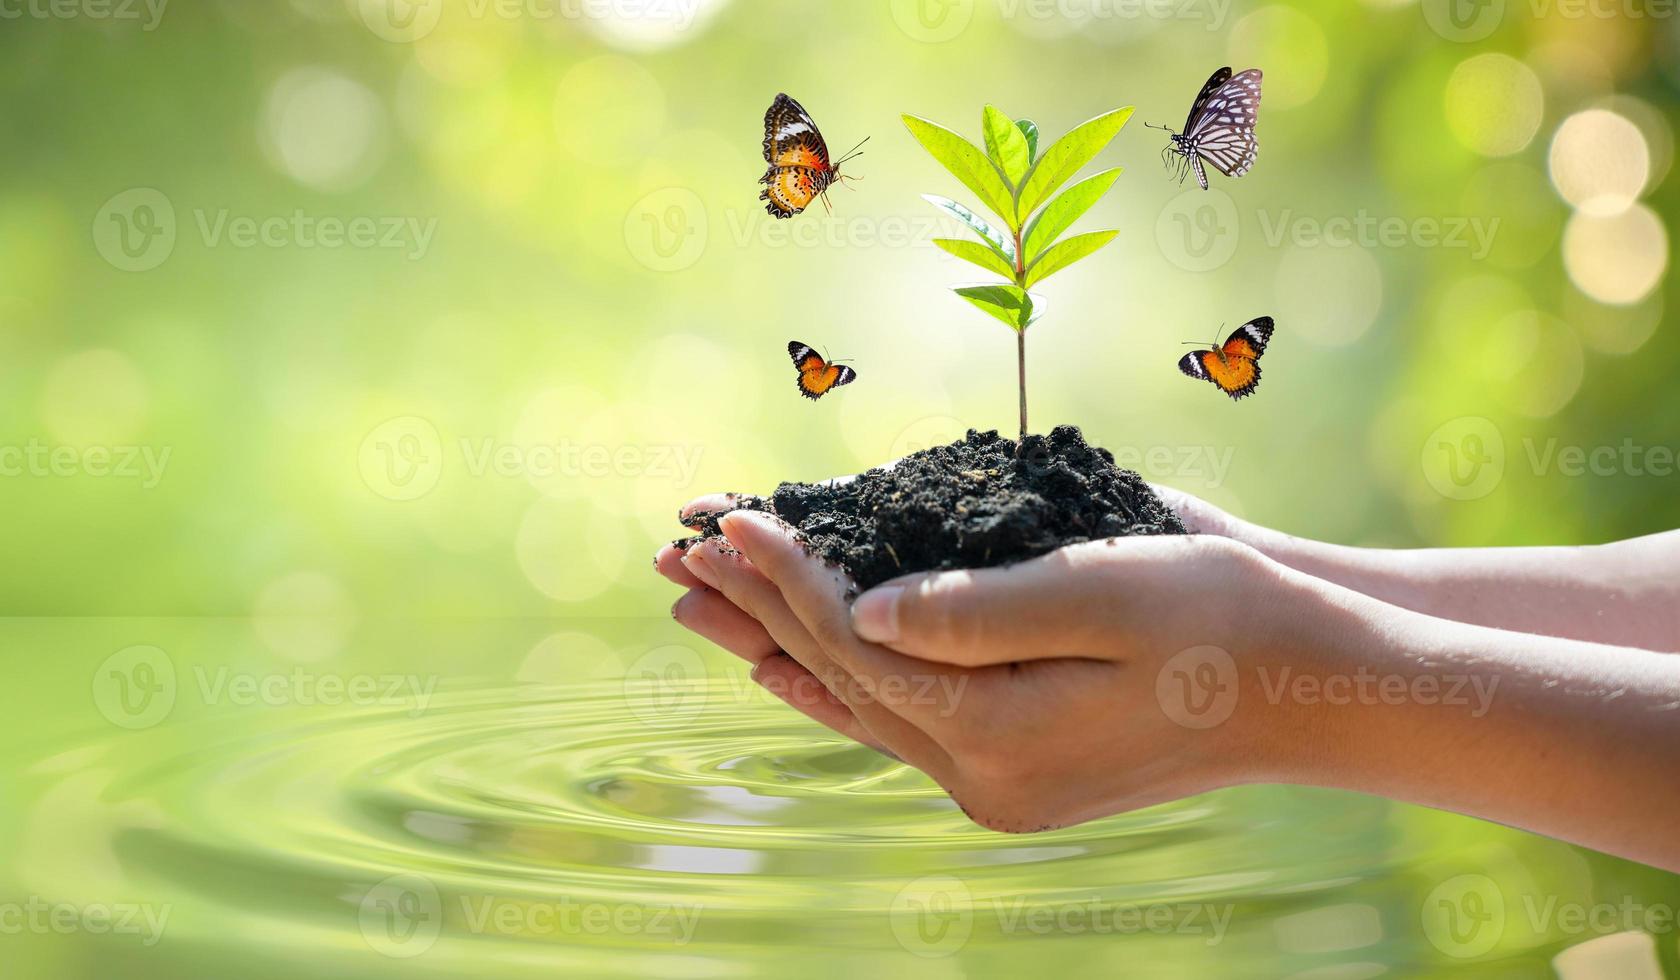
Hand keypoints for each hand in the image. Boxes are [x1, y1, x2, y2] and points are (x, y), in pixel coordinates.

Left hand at [652, 483, 1259, 758]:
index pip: (855, 641)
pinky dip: (838, 683)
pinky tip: (791, 667)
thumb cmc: (1223, 617)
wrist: (1311, 687)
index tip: (728, 514)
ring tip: (701, 605)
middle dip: (757, 606)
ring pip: (858, 701)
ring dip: (778, 645)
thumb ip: (972, 609)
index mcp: (999, 735)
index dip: (787, 572)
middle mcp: (983, 778)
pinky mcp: (1015, 767)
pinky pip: (899, 721)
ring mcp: (997, 783)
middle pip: (839, 675)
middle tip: (677, 552)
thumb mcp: (1104, 592)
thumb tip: (858, 612)